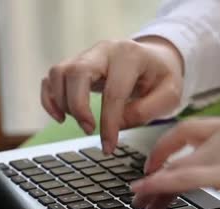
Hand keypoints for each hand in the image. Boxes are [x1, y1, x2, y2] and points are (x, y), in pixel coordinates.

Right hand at [41, 37, 183, 152]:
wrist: (156, 60)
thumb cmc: (162, 78)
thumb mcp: (170, 95)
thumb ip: (146, 111)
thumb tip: (116, 124)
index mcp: (130, 56)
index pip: (113, 92)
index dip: (108, 123)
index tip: (108, 146)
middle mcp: (104, 50)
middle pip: (77, 73)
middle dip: (79, 107)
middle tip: (89, 130)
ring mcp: (86, 55)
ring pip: (59, 73)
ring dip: (62, 103)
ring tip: (81, 122)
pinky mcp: (75, 64)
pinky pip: (51, 78)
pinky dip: (50, 98)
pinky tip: (61, 116)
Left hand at [131, 116, 219, 208]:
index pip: (191, 130)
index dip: (167, 146)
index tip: (159, 164)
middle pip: (177, 146)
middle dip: (156, 168)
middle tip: (144, 190)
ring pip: (177, 165)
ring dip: (155, 186)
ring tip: (144, 205)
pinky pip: (184, 178)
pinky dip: (160, 186)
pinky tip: (149, 196)